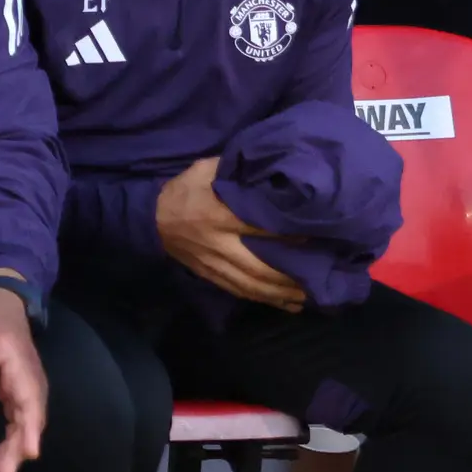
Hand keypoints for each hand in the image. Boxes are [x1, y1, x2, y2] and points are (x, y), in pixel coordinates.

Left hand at [0, 285, 50, 471]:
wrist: (0, 305)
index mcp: (22, 370)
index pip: (30, 404)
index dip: (30, 429)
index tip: (29, 453)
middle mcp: (30, 385)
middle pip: (29, 423)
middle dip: (17, 451)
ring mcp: (25, 392)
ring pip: (24, 427)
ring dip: (13, 452)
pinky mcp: (16, 396)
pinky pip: (17, 424)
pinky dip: (10, 443)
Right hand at [154, 156, 305, 307]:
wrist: (151, 219)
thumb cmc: (184, 190)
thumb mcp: (206, 169)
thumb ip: (235, 170)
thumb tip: (269, 166)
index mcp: (218, 214)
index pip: (257, 227)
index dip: (286, 234)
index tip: (314, 235)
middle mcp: (218, 243)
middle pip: (259, 266)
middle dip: (290, 275)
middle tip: (320, 276)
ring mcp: (214, 264)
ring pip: (252, 285)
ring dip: (282, 294)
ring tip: (310, 297)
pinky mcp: (211, 276)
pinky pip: (241, 291)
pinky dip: (266, 300)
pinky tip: (287, 305)